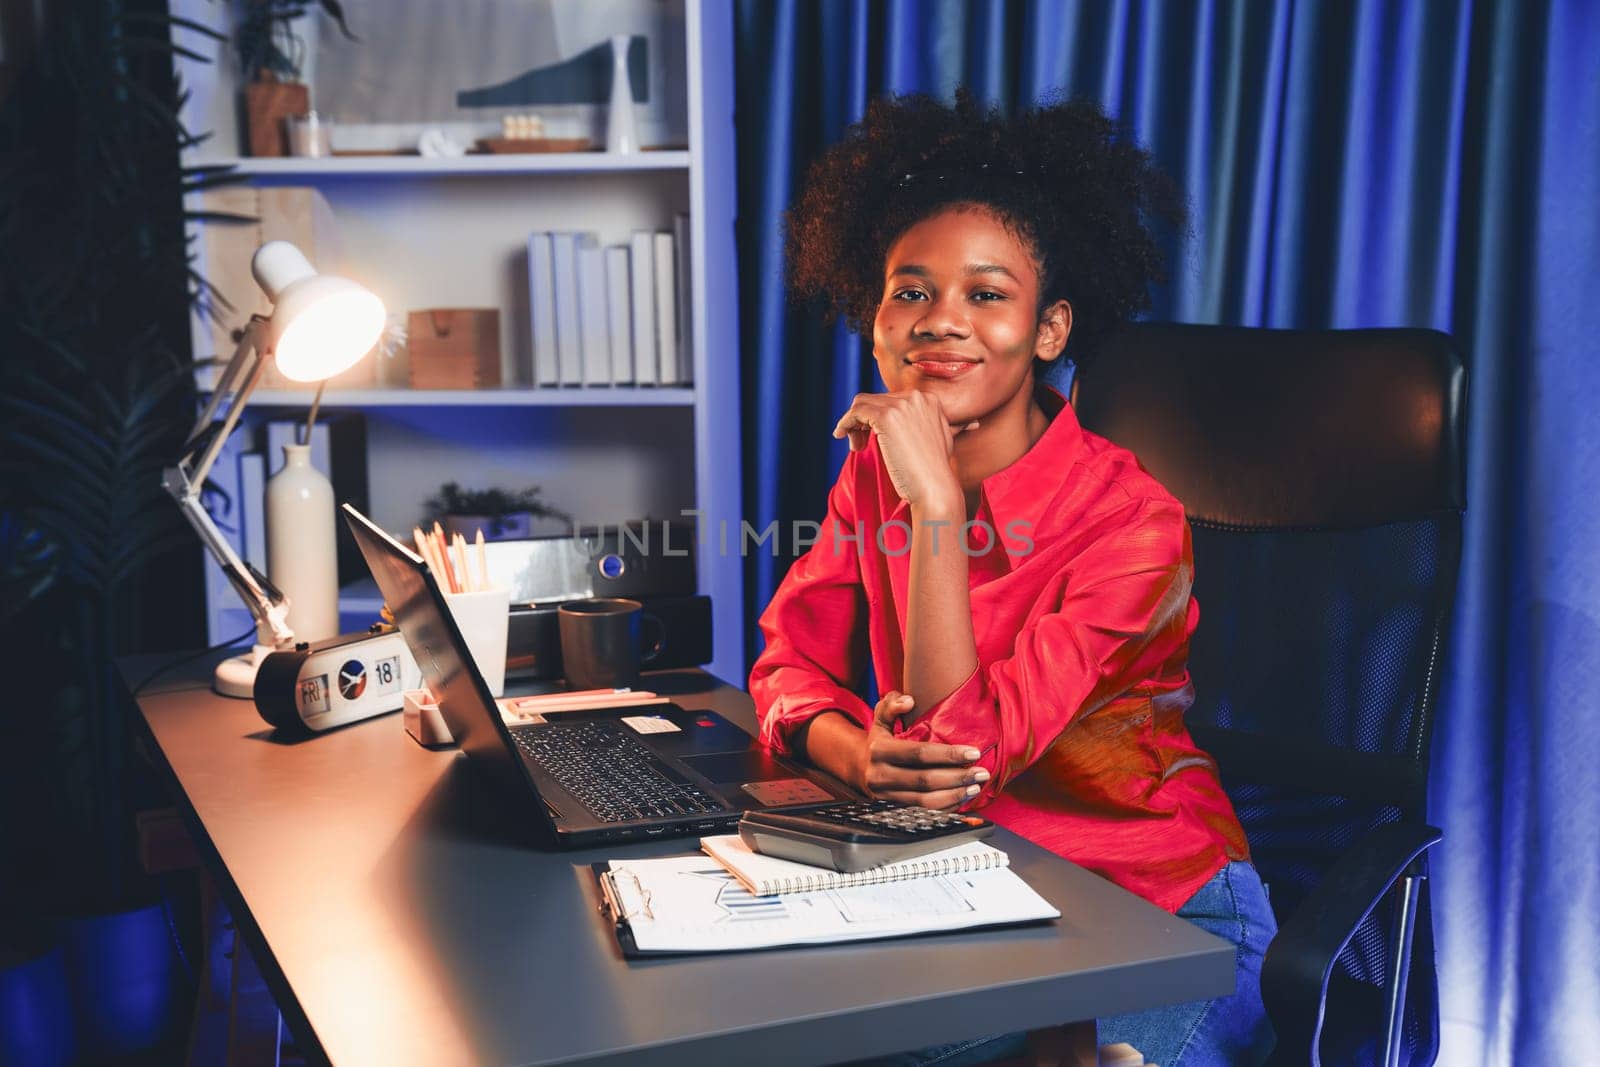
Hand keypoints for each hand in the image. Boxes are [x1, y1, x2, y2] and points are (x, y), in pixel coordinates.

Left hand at [831, 391, 976, 508]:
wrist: (934, 487)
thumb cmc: (933, 472)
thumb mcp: (935, 438)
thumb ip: (920, 423)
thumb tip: (902, 422)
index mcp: (927, 399)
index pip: (890, 400)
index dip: (876, 417)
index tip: (870, 436)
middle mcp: (916, 397)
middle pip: (875, 400)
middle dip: (864, 421)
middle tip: (860, 445)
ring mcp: (901, 405)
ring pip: (862, 403)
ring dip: (853, 423)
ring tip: (856, 446)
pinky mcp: (886, 417)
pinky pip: (856, 411)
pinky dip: (845, 422)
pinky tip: (840, 435)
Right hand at [855, 691, 987, 807]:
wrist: (860, 768)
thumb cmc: (880, 740)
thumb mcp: (881, 718)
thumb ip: (892, 703)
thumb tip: (910, 701)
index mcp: (879, 750)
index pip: (919, 753)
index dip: (948, 754)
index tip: (973, 752)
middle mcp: (880, 776)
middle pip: (925, 780)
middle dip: (957, 777)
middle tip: (982, 773)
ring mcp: (886, 797)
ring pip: (925, 801)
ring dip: (954, 795)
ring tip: (976, 787)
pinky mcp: (893, 811)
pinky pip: (923, 814)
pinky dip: (946, 808)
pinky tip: (962, 798)